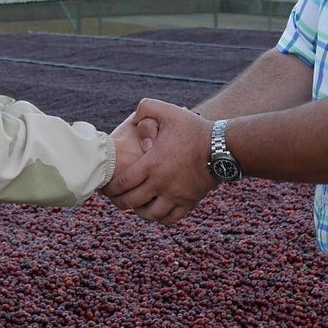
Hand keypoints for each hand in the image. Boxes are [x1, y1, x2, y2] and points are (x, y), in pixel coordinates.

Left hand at [102, 99, 215, 225]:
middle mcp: (161, 183)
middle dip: (119, 202)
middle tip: (115, 198)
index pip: (122, 183)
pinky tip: (156, 211)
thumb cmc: (193, 128)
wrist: (222, 147)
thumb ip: (145, 108)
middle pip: (131, 202)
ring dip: (139, 212)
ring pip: (150, 215)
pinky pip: (170, 219)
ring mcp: (175, 195)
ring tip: (136, 205)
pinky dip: (160, 218)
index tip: (105, 187)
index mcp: (151, 163)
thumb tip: (132, 120)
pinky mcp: (189, 203)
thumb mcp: (168, 110)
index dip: (110, 187)